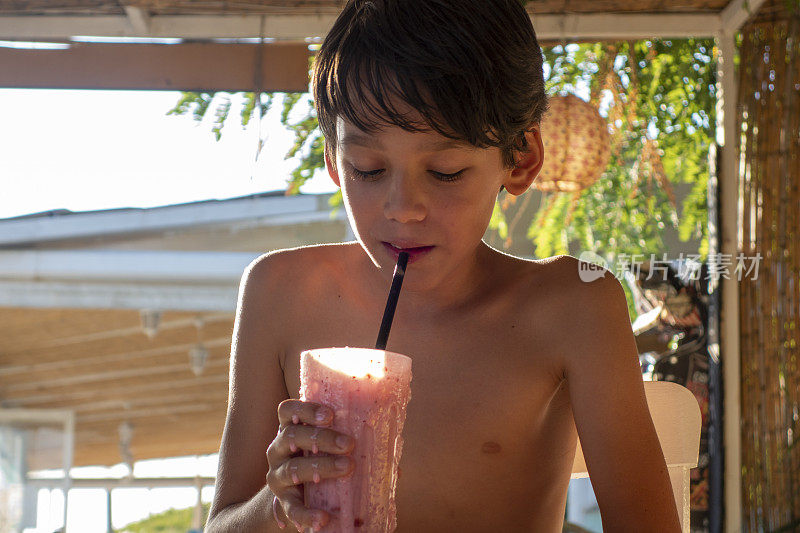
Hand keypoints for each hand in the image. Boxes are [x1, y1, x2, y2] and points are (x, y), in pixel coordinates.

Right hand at [267, 399, 354, 530]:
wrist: (299, 497)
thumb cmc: (322, 462)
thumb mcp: (330, 450)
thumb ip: (354, 449)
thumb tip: (395, 466)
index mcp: (290, 430)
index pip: (288, 411)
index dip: (305, 409)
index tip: (330, 415)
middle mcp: (278, 450)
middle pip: (291, 436)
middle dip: (321, 438)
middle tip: (348, 444)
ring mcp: (278, 476)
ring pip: (293, 468)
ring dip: (321, 467)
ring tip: (346, 468)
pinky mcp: (283, 501)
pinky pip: (292, 508)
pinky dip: (306, 513)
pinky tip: (323, 517)